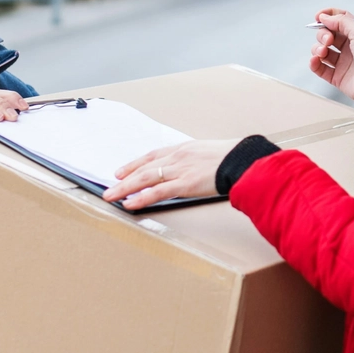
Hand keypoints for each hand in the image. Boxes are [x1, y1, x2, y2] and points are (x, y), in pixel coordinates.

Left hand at [102, 139, 236, 210]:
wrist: (243, 160)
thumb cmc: (233, 158)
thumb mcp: (210, 154)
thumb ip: (196, 162)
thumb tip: (193, 171)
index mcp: (183, 148)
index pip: (152, 156)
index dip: (134, 164)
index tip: (122, 171)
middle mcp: (178, 157)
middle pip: (144, 168)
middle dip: (124, 179)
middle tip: (110, 188)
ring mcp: (180, 170)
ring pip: (145, 179)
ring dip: (125, 189)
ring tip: (111, 197)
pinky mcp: (185, 184)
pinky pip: (157, 192)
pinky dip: (141, 198)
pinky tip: (130, 203)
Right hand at [308, 8, 353, 114]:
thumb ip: (342, 21)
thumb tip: (326, 17)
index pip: (339, 20)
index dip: (328, 16)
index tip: (319, 17)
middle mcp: (349, 47)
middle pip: (327, 34)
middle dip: (323, 34)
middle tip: (328, 40)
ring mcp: (342, 62)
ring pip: (321, 50)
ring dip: (317, 48)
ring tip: (323, 52)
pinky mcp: (336, 76)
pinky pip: (319, 68)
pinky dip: (314, 63)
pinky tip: (315, 60)